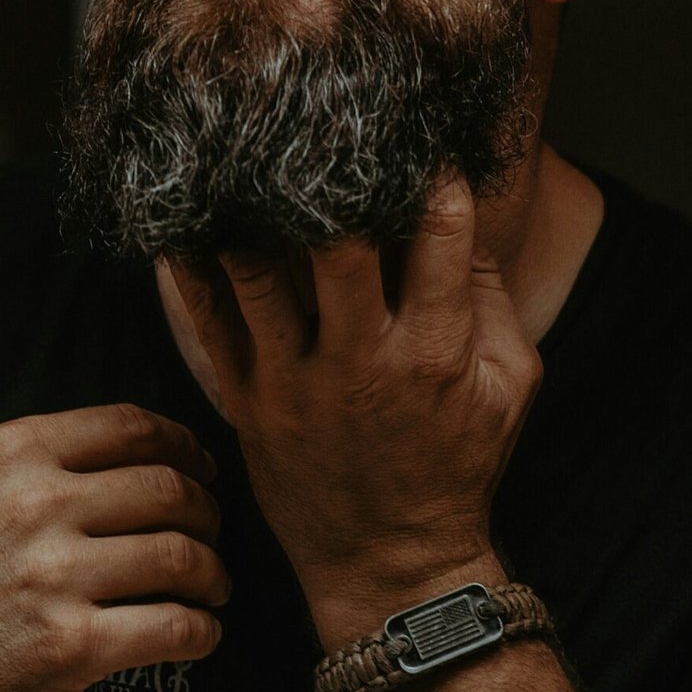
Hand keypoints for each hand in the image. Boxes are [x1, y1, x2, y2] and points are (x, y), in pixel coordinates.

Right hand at [0, 405, 227, 691]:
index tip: (205, 470)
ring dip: (213, 576)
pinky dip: (202, 632)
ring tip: (210, 590)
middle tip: (210, 538)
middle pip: (171, 490)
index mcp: (15, 453)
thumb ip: (46, 464)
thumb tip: (150, 459)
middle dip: (208, 515)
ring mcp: (55, 576)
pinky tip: (196, 635)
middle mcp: (36, 504)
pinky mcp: (72, 645)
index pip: (133, 427)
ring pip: (184, 557)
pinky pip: (177, 627)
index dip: (187, 447)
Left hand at [168, 179, 539, 650]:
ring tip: (238, 152)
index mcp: (435, 352)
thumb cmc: (456, 467)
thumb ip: (492, 300)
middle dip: (327, 180)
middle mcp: (362, 362)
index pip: (438, 238)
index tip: (413, 142)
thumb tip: (463, 214)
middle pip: (337, 245)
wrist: (389, 564)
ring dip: (246, 208)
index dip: (428, 178)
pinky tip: (183, 216)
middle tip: (312, 127)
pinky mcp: (247, 400)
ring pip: (258, 273)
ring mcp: (296, 382)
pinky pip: (207, 319)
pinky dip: (191, 265)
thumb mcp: (509, 387)